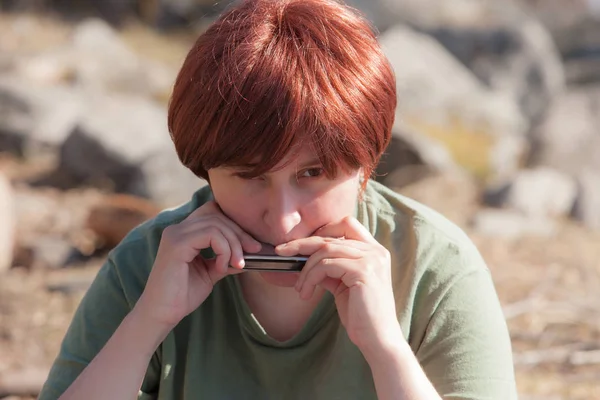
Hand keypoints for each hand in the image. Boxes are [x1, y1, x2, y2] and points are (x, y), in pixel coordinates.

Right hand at [135, 201, 260, 327]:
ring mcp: (176, 234)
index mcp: (184, 232)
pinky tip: (221, 267)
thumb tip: (251, 250)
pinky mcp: (177, 244)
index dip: (234, 223)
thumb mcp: (211, 272)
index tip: (250, 244)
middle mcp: (178, 228)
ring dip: (233, 244)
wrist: (162, 314)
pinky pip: (210, 235)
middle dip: (240, 233)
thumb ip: (226, 257)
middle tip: (253, 252)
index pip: (213, 212)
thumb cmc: (183, 295)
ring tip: (237, 264)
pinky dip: (223, 250)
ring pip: (216, 224)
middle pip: (217, 215)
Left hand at [275, 216, 400, 353]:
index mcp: (374, 251)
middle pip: (331, 236)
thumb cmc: (361, 315)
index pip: (347, 224)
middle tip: (281, 251)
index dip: (323, 230)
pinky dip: (310, 278)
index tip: (302, 243)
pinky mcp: (363, 271)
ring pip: (325, 250)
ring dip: (305, 270)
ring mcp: (371, 259)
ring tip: (300, 288)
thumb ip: (330, 267)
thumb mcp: (343, 284)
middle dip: (302, 243)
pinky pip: (326, 265)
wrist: (378, 340)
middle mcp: (376, 251)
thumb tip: (302, 257)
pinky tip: (306, 293)